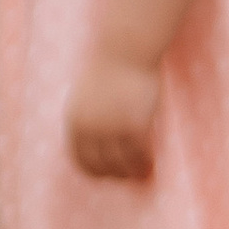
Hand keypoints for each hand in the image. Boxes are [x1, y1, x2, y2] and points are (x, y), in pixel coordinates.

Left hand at [67, 51, 159, 181]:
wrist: (125, 48)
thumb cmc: (111, 67)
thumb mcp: (90, 95)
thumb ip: (90, 118)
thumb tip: (99, 141)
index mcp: (75, 120)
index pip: (80, 159)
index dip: (95, 172)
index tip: (108, 176)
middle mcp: (90, 128)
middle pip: (102, 165)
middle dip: (117, 176)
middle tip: (131, 180)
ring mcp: (112, 127)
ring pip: (122, 163)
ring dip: (134, 173)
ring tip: (145, 176)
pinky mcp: (134, 124)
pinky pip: (140, 154)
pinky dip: (147, 163)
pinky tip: (153, 165)